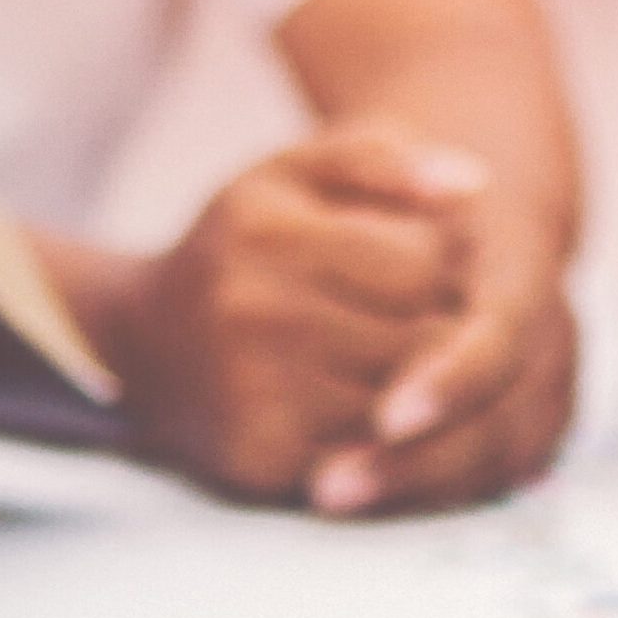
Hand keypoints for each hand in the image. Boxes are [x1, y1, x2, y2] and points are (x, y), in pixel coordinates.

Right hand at [114, 118, 573, 513]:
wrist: (144, 352)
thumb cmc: (243, 250)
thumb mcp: (291, 176)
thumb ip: (380, 159)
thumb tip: (474, 186)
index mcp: (267, 231)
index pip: (423, 265)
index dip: (454, 278)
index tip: (447, 280)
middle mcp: (254, 311)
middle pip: (420, 341)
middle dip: (451, 341)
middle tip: (448, 334)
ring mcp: (253, 392)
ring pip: (404, 408)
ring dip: (430, 398)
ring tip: (423, 373)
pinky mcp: (262, 457)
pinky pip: (370, 459)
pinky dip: (392, 445)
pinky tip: (389, 420)